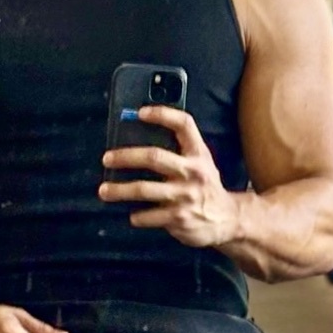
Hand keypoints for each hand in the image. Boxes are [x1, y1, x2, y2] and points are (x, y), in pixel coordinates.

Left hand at [99, 106, 240, 249]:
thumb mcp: (200, 163)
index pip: (184, 125)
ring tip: (104, 191)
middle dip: (126, 157)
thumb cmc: (205, 187)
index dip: (162, 114)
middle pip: (154, 157)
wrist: (228, 219)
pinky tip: (132, 215)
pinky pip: (149, 216)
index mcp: (198, 154)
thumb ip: (179, 151)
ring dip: (119, 190)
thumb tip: (139, 138)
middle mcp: (193, 172)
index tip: (140, 113)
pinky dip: (137, 216)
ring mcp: (185, 196)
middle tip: (107, 159)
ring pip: (144, 190)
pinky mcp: (179, 218)